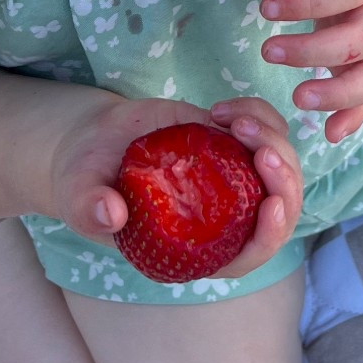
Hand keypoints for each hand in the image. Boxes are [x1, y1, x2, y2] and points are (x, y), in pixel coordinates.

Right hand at [47, 91, 301, 275]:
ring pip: (282, 167)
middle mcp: (225, 217)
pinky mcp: (234, 146)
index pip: (247, 254)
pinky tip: (222, 108)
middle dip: (283, 181)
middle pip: (279, 210)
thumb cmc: (85, 181)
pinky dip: (258, 115)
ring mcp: (235, 180)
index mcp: (196, 246)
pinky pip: (267, 131)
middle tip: (261, 148)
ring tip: (231, 118)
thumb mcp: (78, 196)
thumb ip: (91, 210)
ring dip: (271, 140)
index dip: (267, 236)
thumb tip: (109, 213)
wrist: (93, 143)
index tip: (271, 204)